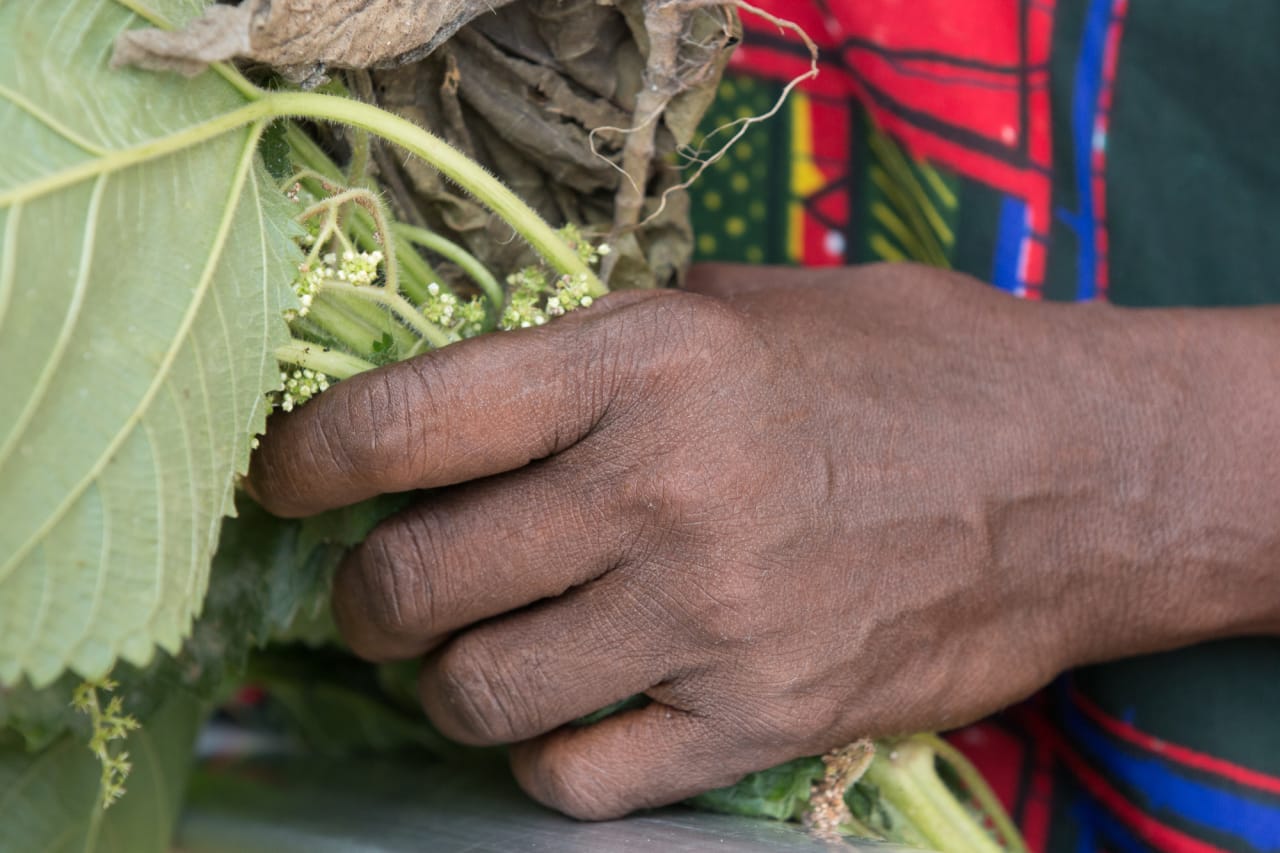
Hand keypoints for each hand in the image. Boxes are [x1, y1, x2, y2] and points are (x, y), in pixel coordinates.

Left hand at [248, 263, 1279, 819]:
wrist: (1073, 476)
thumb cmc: (912, 365)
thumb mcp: (747, 308)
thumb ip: (606, 349)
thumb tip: (487, 402)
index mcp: (642, 367)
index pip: (405, 424)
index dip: (309, 461)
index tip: (285, 484)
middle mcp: (657, 497)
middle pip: (416, 584)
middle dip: (365, 598)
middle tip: (382, 591)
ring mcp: (706, 624)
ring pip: (479, 699)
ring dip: (445, 684)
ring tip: (470, 656)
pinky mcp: (756, 721)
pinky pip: (579, 781)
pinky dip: (541, 758)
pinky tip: (568, 717)